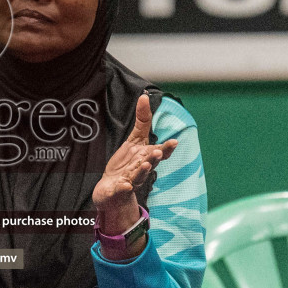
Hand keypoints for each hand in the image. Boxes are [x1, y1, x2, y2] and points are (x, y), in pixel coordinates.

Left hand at [93, 93, 177, 234]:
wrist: (112, 190)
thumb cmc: (127, 164)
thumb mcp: (135, 141)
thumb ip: (142, 121)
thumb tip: (144, 96)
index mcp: (147, 158)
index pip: (160, 153)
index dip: (167, 148)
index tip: (174, 142)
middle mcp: (142, 170)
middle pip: (150, 164)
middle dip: (154, 159)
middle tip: (158, 152)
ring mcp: (131, 181)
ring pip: (138, 177)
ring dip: (142, 172)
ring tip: (145, 165)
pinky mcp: (118, 191)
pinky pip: (121, 190)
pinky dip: (123, 188)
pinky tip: (124, 185)